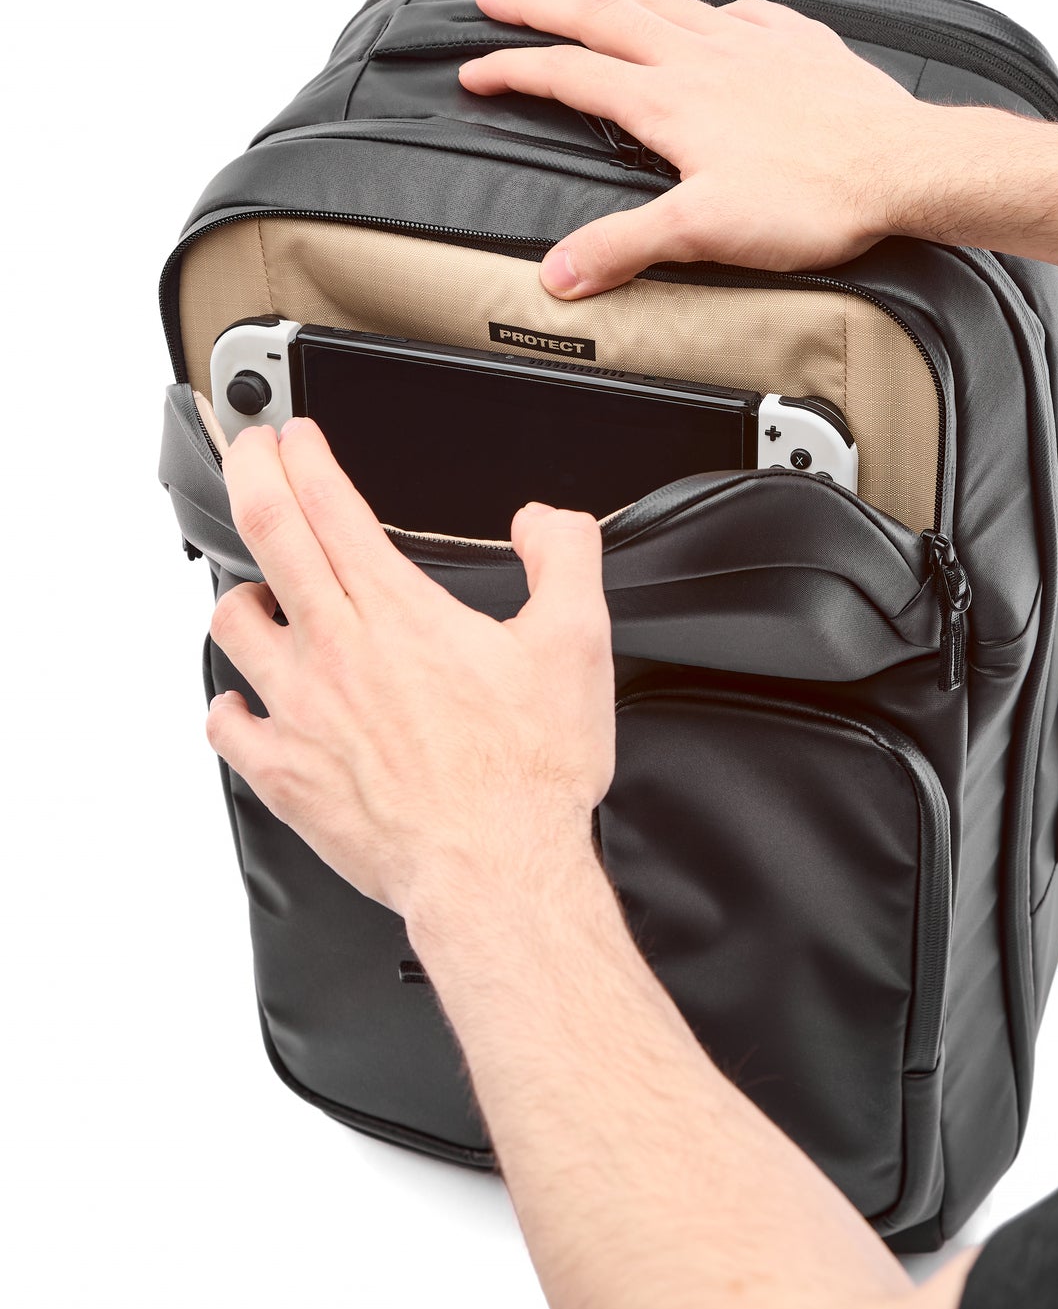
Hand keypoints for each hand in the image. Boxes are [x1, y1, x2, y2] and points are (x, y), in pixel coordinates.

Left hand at [205, 418, 614, 942]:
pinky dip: (232, 701)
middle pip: (267, 533)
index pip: (329, 504)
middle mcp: (336, 650)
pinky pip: (228, 721)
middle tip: (248, 451)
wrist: (492, 873)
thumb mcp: (577, 644)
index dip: (304, 455)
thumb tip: (545, 519)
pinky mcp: (283, 773)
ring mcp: (299, 711)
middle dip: (250, 473)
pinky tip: (247, 700)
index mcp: (398, 612)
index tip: (295, 435)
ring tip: (259, 586)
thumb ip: (565, 558)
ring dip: (243, 591)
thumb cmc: (527, 775)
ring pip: (233, 622)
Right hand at [459, 0, 1001, 297]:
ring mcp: (752, 44)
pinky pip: (744, 11)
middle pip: (602, 13)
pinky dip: (711, 6)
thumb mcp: (704, 232)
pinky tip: (714, 10)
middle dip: (541, 2)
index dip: (514, 71)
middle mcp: (703, 58)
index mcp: (670, 100)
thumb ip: (624, 246)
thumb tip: (560, 272)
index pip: (569, 75)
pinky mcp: (799, 45)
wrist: (904, 167)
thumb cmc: (816, 197)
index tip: (475, 70)